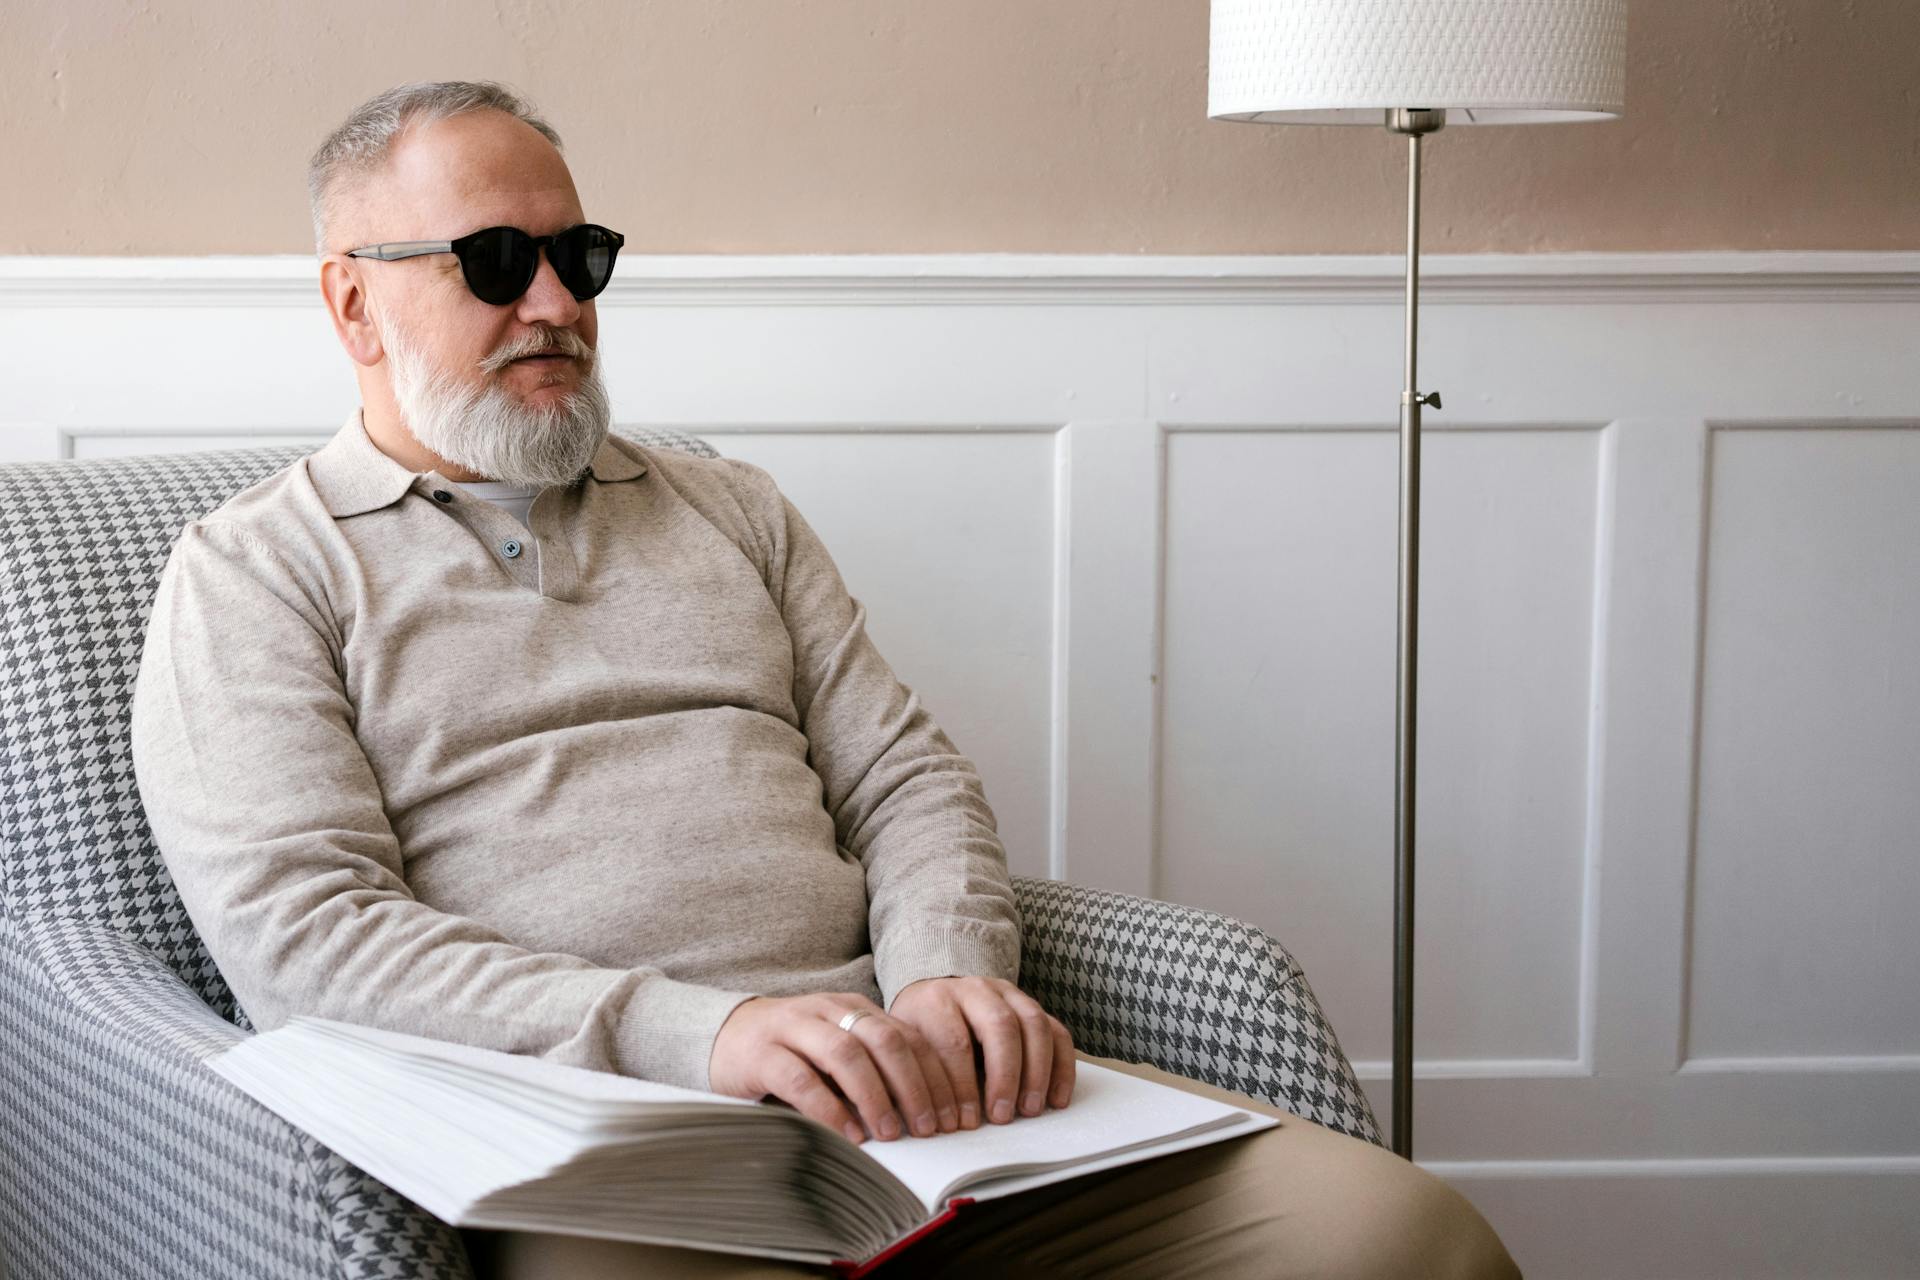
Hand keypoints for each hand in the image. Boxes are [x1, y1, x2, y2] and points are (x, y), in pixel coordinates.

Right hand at [708, 993, 961, 1144]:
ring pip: (846, 1055)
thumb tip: (928, 1112)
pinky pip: (801, 1080)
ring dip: (875, 1096)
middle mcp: (828, 1011)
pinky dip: (829, 1109)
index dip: (936, 1075)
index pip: (908, 1036)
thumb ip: (873, 1068)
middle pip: (885, 1040)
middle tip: (930, 1126)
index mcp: (854, 1009)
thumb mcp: (837, 1051)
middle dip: (915, 1085)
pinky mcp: (762, 1053)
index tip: (953, 1114)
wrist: (724, 1034)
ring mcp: (793, 1028)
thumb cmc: (792, 1051)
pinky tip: (847, 1135)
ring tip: (892, 1133)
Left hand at [888, 976, 1074, 1128]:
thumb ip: (916, 1076)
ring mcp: (1007, 993)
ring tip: (1030, 1110)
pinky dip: (1061, 1066)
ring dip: (1036, 1072)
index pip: (953, 1041)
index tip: (964, 1122)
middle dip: (1005, 1076)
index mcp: (936, 1000)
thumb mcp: (906, 1047)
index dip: (961, 1086)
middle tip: (1003, 1116)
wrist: (932, 992)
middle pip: (999, 1026)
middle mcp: (975, 990)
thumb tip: (924, 1121)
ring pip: (1033, 1023)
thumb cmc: (919, 1031)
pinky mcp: (1030, 1006)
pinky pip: (1056, 1031)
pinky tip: (1056, 1099)